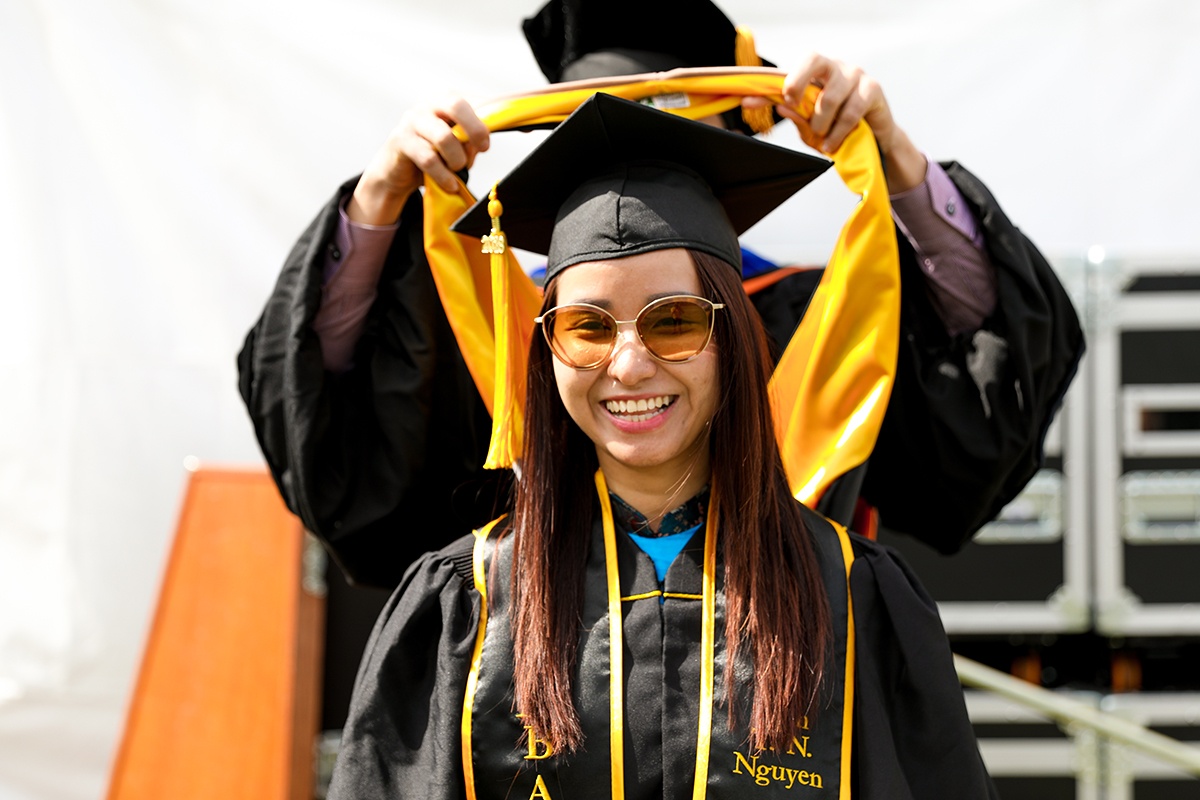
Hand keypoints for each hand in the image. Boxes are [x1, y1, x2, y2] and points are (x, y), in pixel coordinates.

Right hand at [349, 97, 490, 224]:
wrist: (396, 171)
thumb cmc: (433, 155)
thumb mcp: (457, 146)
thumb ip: (470, 141)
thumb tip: (482, 143)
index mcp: (447, 101)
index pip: (474, 100)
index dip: (493, 110)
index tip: (501, 133)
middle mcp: (429, 105)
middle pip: (456, 105)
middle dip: (475, 129)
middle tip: (483, 148)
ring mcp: (413, 120)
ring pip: (444, 137)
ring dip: (457, 160)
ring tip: (458, 170)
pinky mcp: (401, 141)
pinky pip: (429, 159)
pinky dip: (444, 176)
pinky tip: (450, 184)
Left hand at [746, 54, 925, 192]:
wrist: (874, 139)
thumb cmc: (838, 129)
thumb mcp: (811, 126)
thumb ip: (796, 115)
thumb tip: (780, 108)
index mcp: (815, 73)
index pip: (792, 71)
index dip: (772, 83)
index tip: (752, 100)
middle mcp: (834, 67)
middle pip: (813, 60)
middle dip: (797, 83)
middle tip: (791, 106)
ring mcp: (855, 74)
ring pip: (830, 96)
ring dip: (820, 123)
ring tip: (821, 139)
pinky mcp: (873, 88)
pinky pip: (851, 111)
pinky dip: (838, 132)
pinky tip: (831, 145)